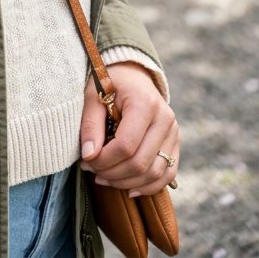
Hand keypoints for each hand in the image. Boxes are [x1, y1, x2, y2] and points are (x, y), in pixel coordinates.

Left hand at [79, 62, 179, 196]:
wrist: (133, 74)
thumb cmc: (110, 83)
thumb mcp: (93, 96)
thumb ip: (90, 125)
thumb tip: (89, 156)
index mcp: (145, 103)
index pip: (126, 145)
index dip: (104, 160)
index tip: (86, 161)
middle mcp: (165, 119)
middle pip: (141, 163)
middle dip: (113, 174)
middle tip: (92, 171)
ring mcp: (174, 132)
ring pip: (155, 173)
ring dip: (127, 183)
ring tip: (104, 179)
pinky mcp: (176, 143)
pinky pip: (167, 174)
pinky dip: (148, 186)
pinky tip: (128, 188)